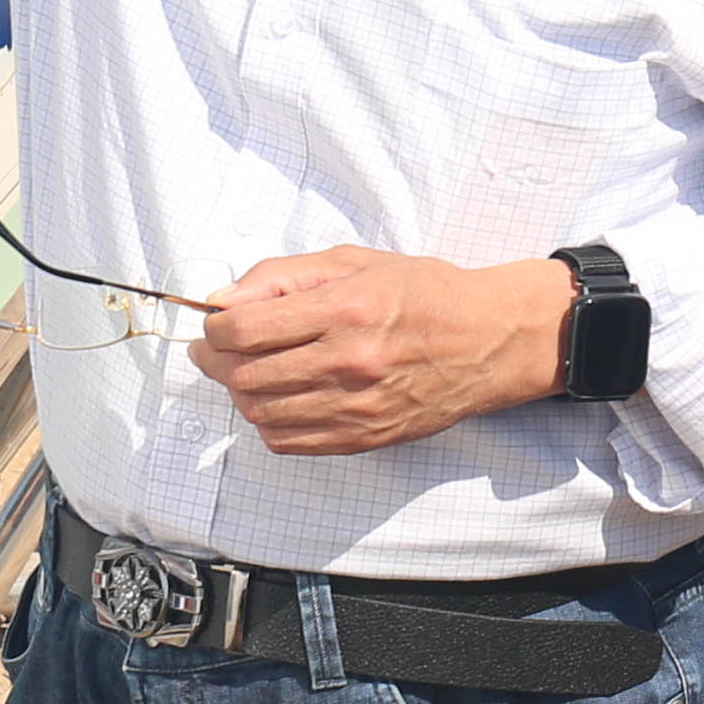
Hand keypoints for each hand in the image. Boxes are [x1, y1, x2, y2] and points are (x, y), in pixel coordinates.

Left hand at [196, 249, 572, 455]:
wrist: (489, 342)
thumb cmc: (425, 293)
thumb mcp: (357, 261)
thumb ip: (285, 276)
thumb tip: (223, 300)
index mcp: (346, 310)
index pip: (244, 330)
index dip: (214, 327)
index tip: (216, 322)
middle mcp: (349, 362)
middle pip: (244, 375)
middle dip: (216, 360)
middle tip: (217, 348)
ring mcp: (357, 406)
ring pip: (260, 412)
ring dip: (240, 392)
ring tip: (248, 371)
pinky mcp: (364, 437)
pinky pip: (288, 442)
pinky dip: (267, 422)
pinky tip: (277, 398)